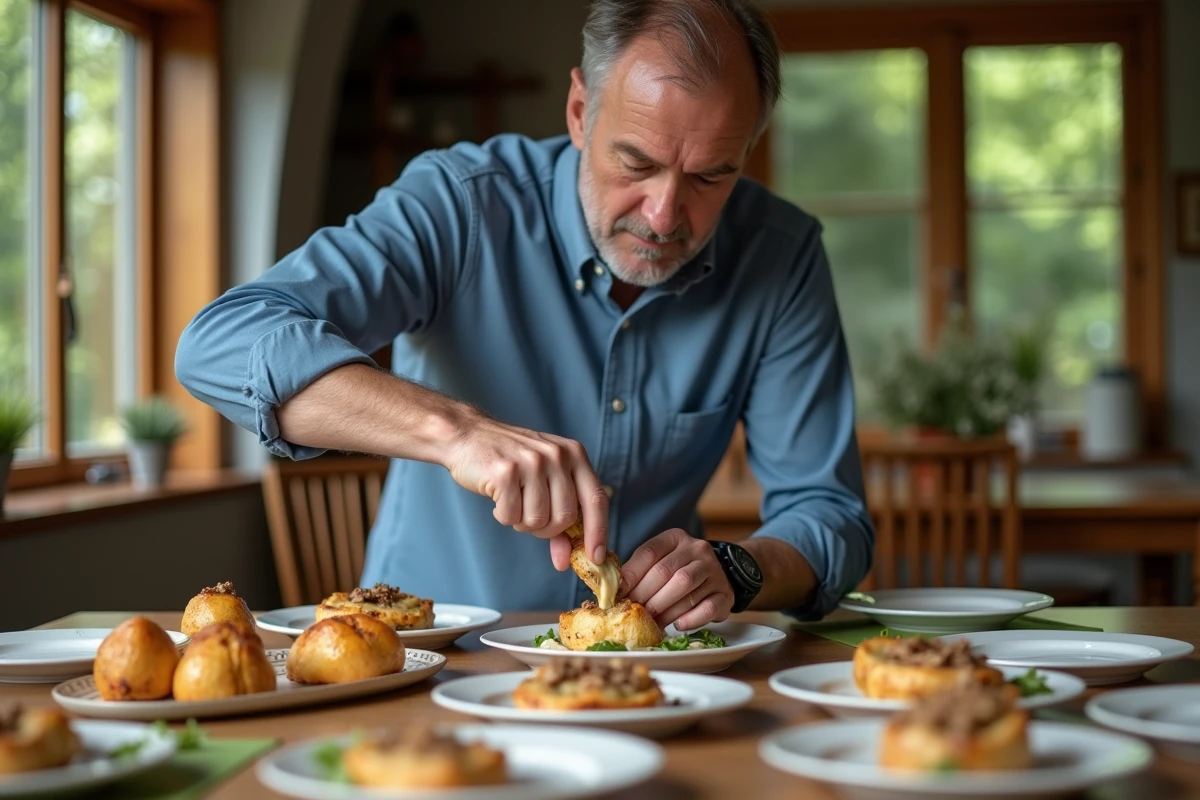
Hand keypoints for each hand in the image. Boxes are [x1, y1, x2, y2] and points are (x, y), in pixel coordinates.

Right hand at [443, 410, 608, 569]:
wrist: (468, 435)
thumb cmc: (510, 462)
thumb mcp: (544, 479)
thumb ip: (560, 517)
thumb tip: (569, 560)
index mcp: (574, 454)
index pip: (596, 499)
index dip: (598, 531)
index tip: (595, 558)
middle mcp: (557, 455)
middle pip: (565, 517)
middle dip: (545, 529)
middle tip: (528, 516)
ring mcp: (532, 462)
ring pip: (538, 520)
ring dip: (522, 522)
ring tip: (512, 501)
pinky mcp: (506, 471)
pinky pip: (511, 516)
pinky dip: (503, 516)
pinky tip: (498, 498)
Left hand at [618, 528, 733, 630]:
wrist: (719, 574)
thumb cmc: (680, 571)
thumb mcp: (661, 561)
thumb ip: (640, 572)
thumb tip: (614, 592)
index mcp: (675, 538)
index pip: (649, 552)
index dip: (631, 574)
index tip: (618, 593)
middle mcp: (697, 549)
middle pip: (665, 572)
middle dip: (645, 595)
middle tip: (633, 612)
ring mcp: (714, 570)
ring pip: (685, 588)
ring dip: (664, 609)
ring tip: (652, 622)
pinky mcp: (725, 592)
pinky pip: (707, 607)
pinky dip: (690, 618)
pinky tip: (678, 625)